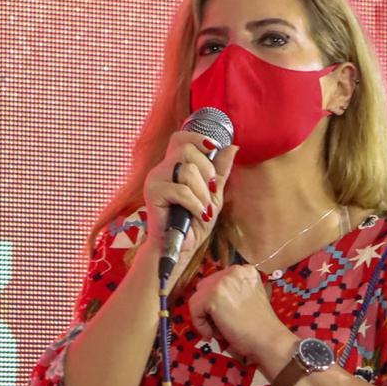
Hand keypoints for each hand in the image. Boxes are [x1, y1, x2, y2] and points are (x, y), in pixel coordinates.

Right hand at [140, 133, 237, 283]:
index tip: (212, 149)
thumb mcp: (213, 194)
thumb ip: (219, 172)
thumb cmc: (193, 222)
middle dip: (206, 170)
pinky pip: (181, 190)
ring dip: (202, 192)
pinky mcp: (153, 193)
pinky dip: (195, 204)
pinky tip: (199, 215)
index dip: (198, 138)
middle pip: (186, 150)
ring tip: (203, 209)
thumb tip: (233, 147)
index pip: (181, 138)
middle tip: (210, 191)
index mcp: (174, 165)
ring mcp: (155, 179)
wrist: (179, 247)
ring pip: (185, 170)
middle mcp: (162, 168)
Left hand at [187, 264, 294, 373]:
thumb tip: (208, 299)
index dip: (215, 302)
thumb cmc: (260, 325)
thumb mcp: (248, 297)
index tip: (224, 317)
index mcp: (244, 270)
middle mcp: (233, 271)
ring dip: (204, 317)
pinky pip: (194, 310)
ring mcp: (223, 282)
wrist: (269, 340)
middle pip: (204, 288)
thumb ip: (232, 292)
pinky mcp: (213, 296)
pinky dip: (200, 325)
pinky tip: (213, 334)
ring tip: (219, 330)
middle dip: (208, 308)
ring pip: (197, 299)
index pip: (216, 282)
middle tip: (221, 325)